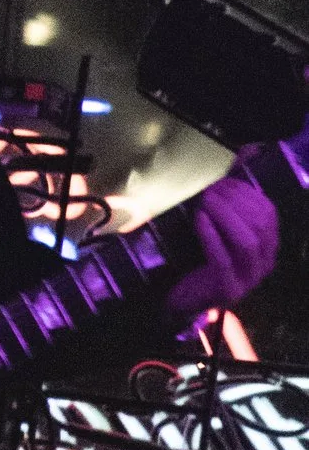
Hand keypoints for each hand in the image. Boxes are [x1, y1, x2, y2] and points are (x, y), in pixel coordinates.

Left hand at [166, 174, 281, 327]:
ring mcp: (248, 280)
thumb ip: (231, 196)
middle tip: (212, 188)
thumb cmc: (199, 258)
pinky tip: (199, 219)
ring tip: (206, 200)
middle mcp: (264, 264)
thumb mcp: (217, 226)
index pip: (269, 214)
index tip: (226, 180)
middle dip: (237, 201)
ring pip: (247, 241)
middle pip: (260, 225)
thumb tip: (248, 150)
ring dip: (226, 215)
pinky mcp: (227, 290)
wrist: (181, 299)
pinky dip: (212, 235)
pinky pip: (223, 259)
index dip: (249, 193)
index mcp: (267, 247)